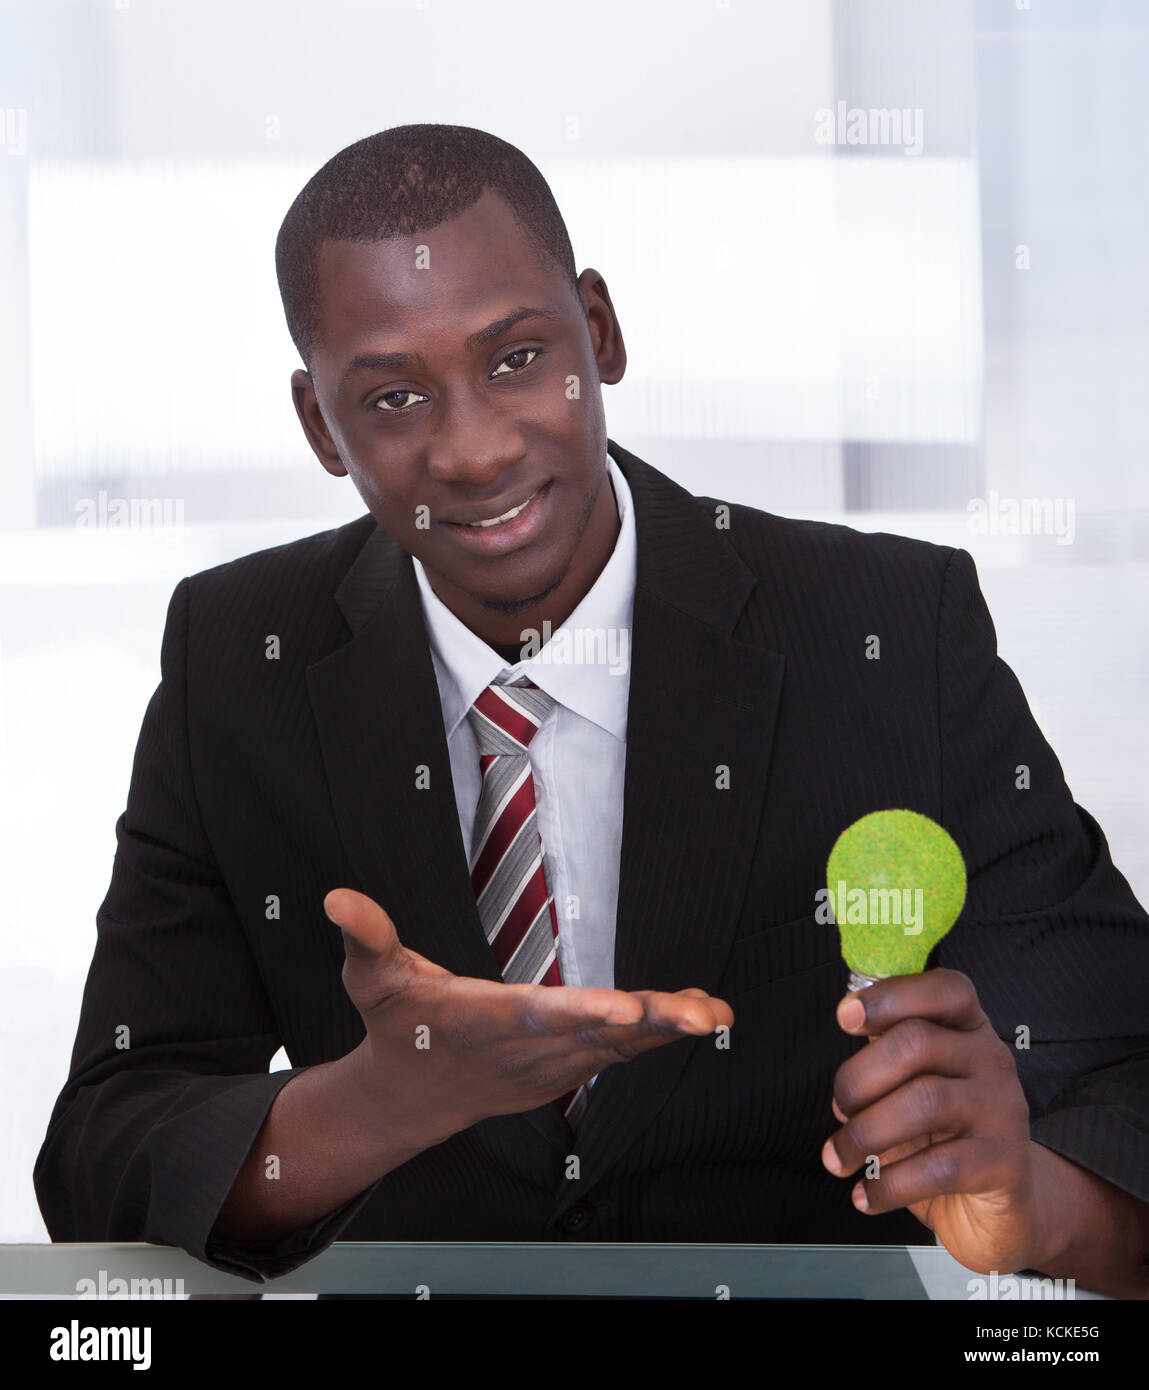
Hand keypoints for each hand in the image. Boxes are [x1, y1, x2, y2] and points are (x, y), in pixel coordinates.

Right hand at [324, 887, 733, 1143]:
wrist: (416, 1096)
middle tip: (698, 1016)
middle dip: (649, 1025)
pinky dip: (663, 1034)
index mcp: (483, 1022)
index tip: (624, 1008)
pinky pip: (624, 1052)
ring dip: (668, 1029)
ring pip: (619, 1047)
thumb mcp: (372, 980)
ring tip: (714, 1013)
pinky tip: (706, 1012)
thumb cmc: (399, 1027)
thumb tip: (338, 898)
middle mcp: (526, 1048)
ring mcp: (553, 1063)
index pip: (536, 1016)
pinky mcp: (571, 1066)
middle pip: (595, 1035)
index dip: (580, 1013)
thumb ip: (366, 937)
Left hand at [821, 968, 1043, 1275]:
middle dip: (859, 1077)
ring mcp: (1004, 1109)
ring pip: (925, 1101)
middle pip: (917, 1042)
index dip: (890, 996)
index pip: (944, 990)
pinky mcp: (1005, 1163)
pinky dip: (887, 1185)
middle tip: (839, 1109)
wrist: (1000, 1205)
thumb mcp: (915, 1085)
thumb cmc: (943, 1134)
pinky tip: (864, 1195)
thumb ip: (886, 1060)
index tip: (844, 1017)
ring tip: (837, 1158)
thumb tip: (844, 1073)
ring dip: (864, 1133)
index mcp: (968, 1029)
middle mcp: (992, 1060)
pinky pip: (937, 1168)